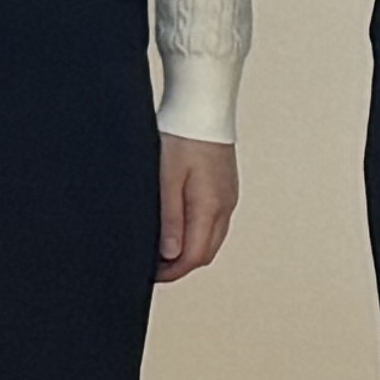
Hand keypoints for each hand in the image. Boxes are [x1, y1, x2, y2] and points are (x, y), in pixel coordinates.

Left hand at [157, 134, 240, 282]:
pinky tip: (178, 224)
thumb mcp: (166, 179)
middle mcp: (225, 206)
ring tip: (162, 246)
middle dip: (181, 265)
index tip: (150, 273)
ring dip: (190, 249)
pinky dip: (197, 232)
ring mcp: (229, 197)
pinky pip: (215, 222)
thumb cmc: (181, 136)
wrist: (202, 106)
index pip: (195, 256)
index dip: (172, 271)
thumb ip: (169, 219)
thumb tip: (171, 255)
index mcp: (210, 206)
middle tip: (153, 264)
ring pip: (211, 239)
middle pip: (206, 253)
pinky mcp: (226, 188)